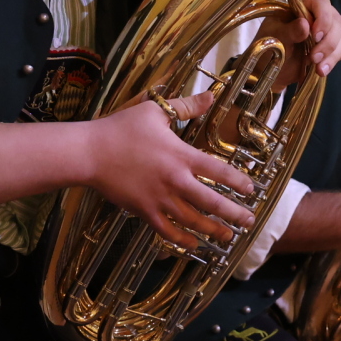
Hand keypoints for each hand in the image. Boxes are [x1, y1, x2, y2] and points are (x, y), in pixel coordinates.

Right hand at [85, 90, 255, 248]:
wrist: (89, 152)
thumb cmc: (121, 129)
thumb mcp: (155, 110)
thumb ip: (186, 106)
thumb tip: (211, 95)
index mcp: (182, 156)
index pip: (219, 171)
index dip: (239, 182)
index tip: (251, 191)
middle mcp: (175, 181)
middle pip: (212, 202)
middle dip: (234, 214)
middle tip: (249, 221)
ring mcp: (160, 199)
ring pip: (193, 220)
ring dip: (213, 230)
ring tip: (228, 236)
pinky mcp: (144, 211)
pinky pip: (167, 231)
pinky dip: (183, 240)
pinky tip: (194, 245)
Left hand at [259, 0, 340, 87]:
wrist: (272, 67)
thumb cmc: (270, 45)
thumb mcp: (275, 36)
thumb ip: (289, 30)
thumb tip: (305, 24)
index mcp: (301, 4)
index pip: (320, 2)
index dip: (323, 17)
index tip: (316, 35)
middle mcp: (317, 14)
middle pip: (335, 21)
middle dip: (327, 42)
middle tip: (314, 57)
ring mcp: (326, 30)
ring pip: (340, 37)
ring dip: (331, 54)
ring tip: (318, 68)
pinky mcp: (330, 45)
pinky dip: (332, 60)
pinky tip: (321, 70)